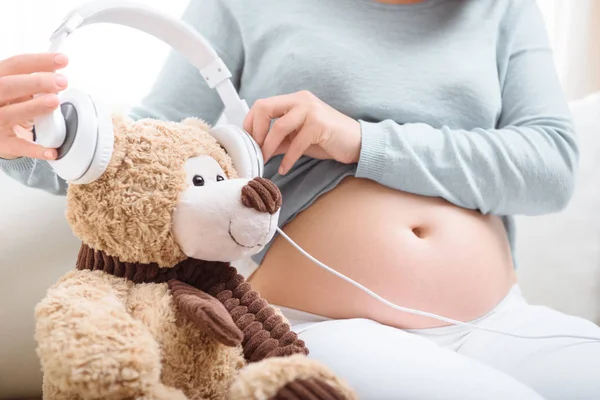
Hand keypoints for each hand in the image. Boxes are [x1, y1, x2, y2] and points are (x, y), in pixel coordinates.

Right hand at [0, 53, 68, 159]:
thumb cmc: (9, 105)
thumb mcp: (17, 89)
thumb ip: (33, 81)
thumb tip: (57, 74)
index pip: (14, 64)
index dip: (39, 61)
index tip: (63, 60)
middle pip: (7, 86)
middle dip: (35, 82)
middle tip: (62, 81)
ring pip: (10, 114)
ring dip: (34, 107)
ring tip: (55, 101)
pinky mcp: (2, 143)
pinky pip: (19, 146)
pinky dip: (36, 149)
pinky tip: (53, 151)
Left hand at [243, 90, 361, 174]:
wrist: (357, 142)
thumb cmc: (328, 138)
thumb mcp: (298, 138)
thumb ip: (279, 140)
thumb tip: (257, 148)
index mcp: (294, 100)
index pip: (262, 105)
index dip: (250, 123)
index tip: (247, 141)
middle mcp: (301, 100)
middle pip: (265, 108)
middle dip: (255, 132)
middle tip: (255, 150)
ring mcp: (311, 110)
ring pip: (278, 127)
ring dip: (268, 147)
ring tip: (265, 161)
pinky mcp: (320, 125)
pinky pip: (296, 144)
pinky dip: (287, 159)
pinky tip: (284, 168)